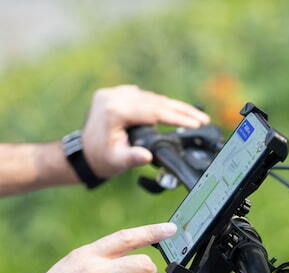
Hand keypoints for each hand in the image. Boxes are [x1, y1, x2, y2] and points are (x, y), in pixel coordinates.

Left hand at [81, 85, 209, 177]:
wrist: (84, 153)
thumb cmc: (102, 159)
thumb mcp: (117, 162)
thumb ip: (133, 158)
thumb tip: (147, 155)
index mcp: (114, 110)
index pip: (154, 111)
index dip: (178, 118)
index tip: (196, 123)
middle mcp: (114, 97)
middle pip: (156, 102)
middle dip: (182, 111)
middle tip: (203, 119)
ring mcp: (114, 93)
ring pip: (152, 98)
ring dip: (174, 107)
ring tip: (195, 116)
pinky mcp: (117, 94)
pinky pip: (144, 97)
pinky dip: (160, 104)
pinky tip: (175, 110)